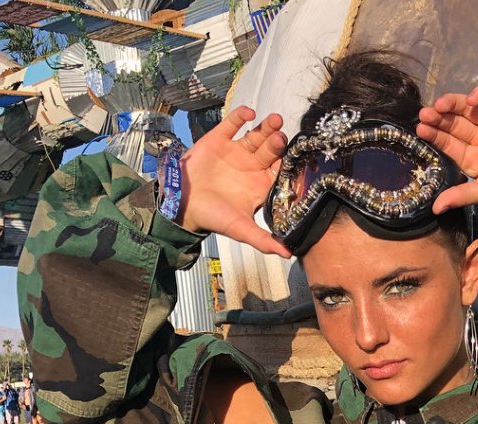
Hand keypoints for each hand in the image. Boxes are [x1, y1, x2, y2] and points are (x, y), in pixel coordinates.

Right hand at [177, 106, 290, 257]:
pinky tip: (249, 113)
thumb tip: (287, 256)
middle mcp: (252, 166)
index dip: (287, 166)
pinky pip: (232, 123)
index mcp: (261, 185)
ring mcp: (237, 151)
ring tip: (275, 120)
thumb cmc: (213, 217)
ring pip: (256, 135)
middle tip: (282, 138)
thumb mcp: (240, 230)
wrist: (182, 203)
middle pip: (270, 151)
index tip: (295, 161)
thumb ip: (263, 240)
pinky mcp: (219, 138)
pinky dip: (240, 117)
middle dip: (277, 143)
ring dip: (266, 127)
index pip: (280, 172)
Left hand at [416, 85, 477, 213]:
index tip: (421, 128)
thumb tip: (434, 208)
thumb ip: (460, 195)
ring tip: (441, 104)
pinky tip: (471, 99)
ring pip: (470, 109)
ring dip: (455, 104)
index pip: (449, 144)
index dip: (435, 135)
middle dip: (440, 118)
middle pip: (456, 124)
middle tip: (425, 113)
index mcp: (473, 159)